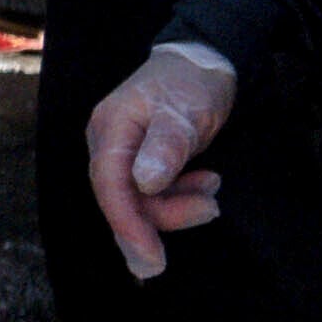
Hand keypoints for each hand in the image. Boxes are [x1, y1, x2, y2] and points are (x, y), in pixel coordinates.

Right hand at [81, 44, 237, 277]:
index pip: (109, 185)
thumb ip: (166, 146)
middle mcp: (108, 144)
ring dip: (178, 205)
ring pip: (140, 201)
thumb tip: (144, 182)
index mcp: (111, 129)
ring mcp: (123, 154)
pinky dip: (179, 196)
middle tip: (210, 210)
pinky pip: (152, 194)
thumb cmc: (192, 82)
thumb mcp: (185, 110)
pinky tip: (205, 182)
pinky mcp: (140, 163)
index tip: (152, 258)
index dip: (128, 225)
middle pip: (123, 199)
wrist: (205, 62)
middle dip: (165, 214)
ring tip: (213, 188)